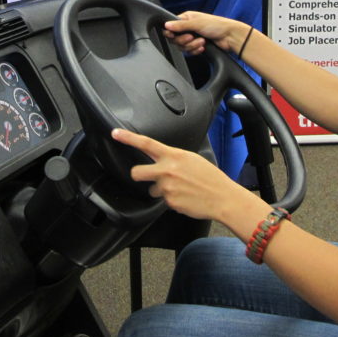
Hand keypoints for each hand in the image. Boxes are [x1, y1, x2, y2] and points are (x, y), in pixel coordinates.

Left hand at [111, 127, 243, 221]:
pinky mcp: (169, 202)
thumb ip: (173, 158)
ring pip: (153, 189)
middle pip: (137, 173)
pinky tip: (185, 197)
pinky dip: (172, 200)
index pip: (146, 143)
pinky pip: (164, 200)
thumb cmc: (210, 177)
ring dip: (162, 190)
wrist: (222, 197)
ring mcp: (166, 187)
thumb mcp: (192, 159)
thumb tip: (163, 160)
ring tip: (180, 189)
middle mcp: (166, 170)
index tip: (115, 133)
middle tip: (150, 176)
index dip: (128, 138)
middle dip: (139, 175)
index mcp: (173, 155)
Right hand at [164, 11, 247, 55]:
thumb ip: (180, 25)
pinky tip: (203, 47)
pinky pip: (190, 52)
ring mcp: (193, 37)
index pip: (171, 26)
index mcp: (186, 18)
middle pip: (175, 39)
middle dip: (184, 40)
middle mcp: (188, 27)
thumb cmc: (217, 25)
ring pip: (183, 47)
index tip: (173, 36)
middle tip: (191, 37)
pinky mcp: (197, 46)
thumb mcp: (197, 23)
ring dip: (192, 46)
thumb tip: (166, 25)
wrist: (230, 37)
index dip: (170, 33)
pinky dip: (196, 50)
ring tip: (201, 41)